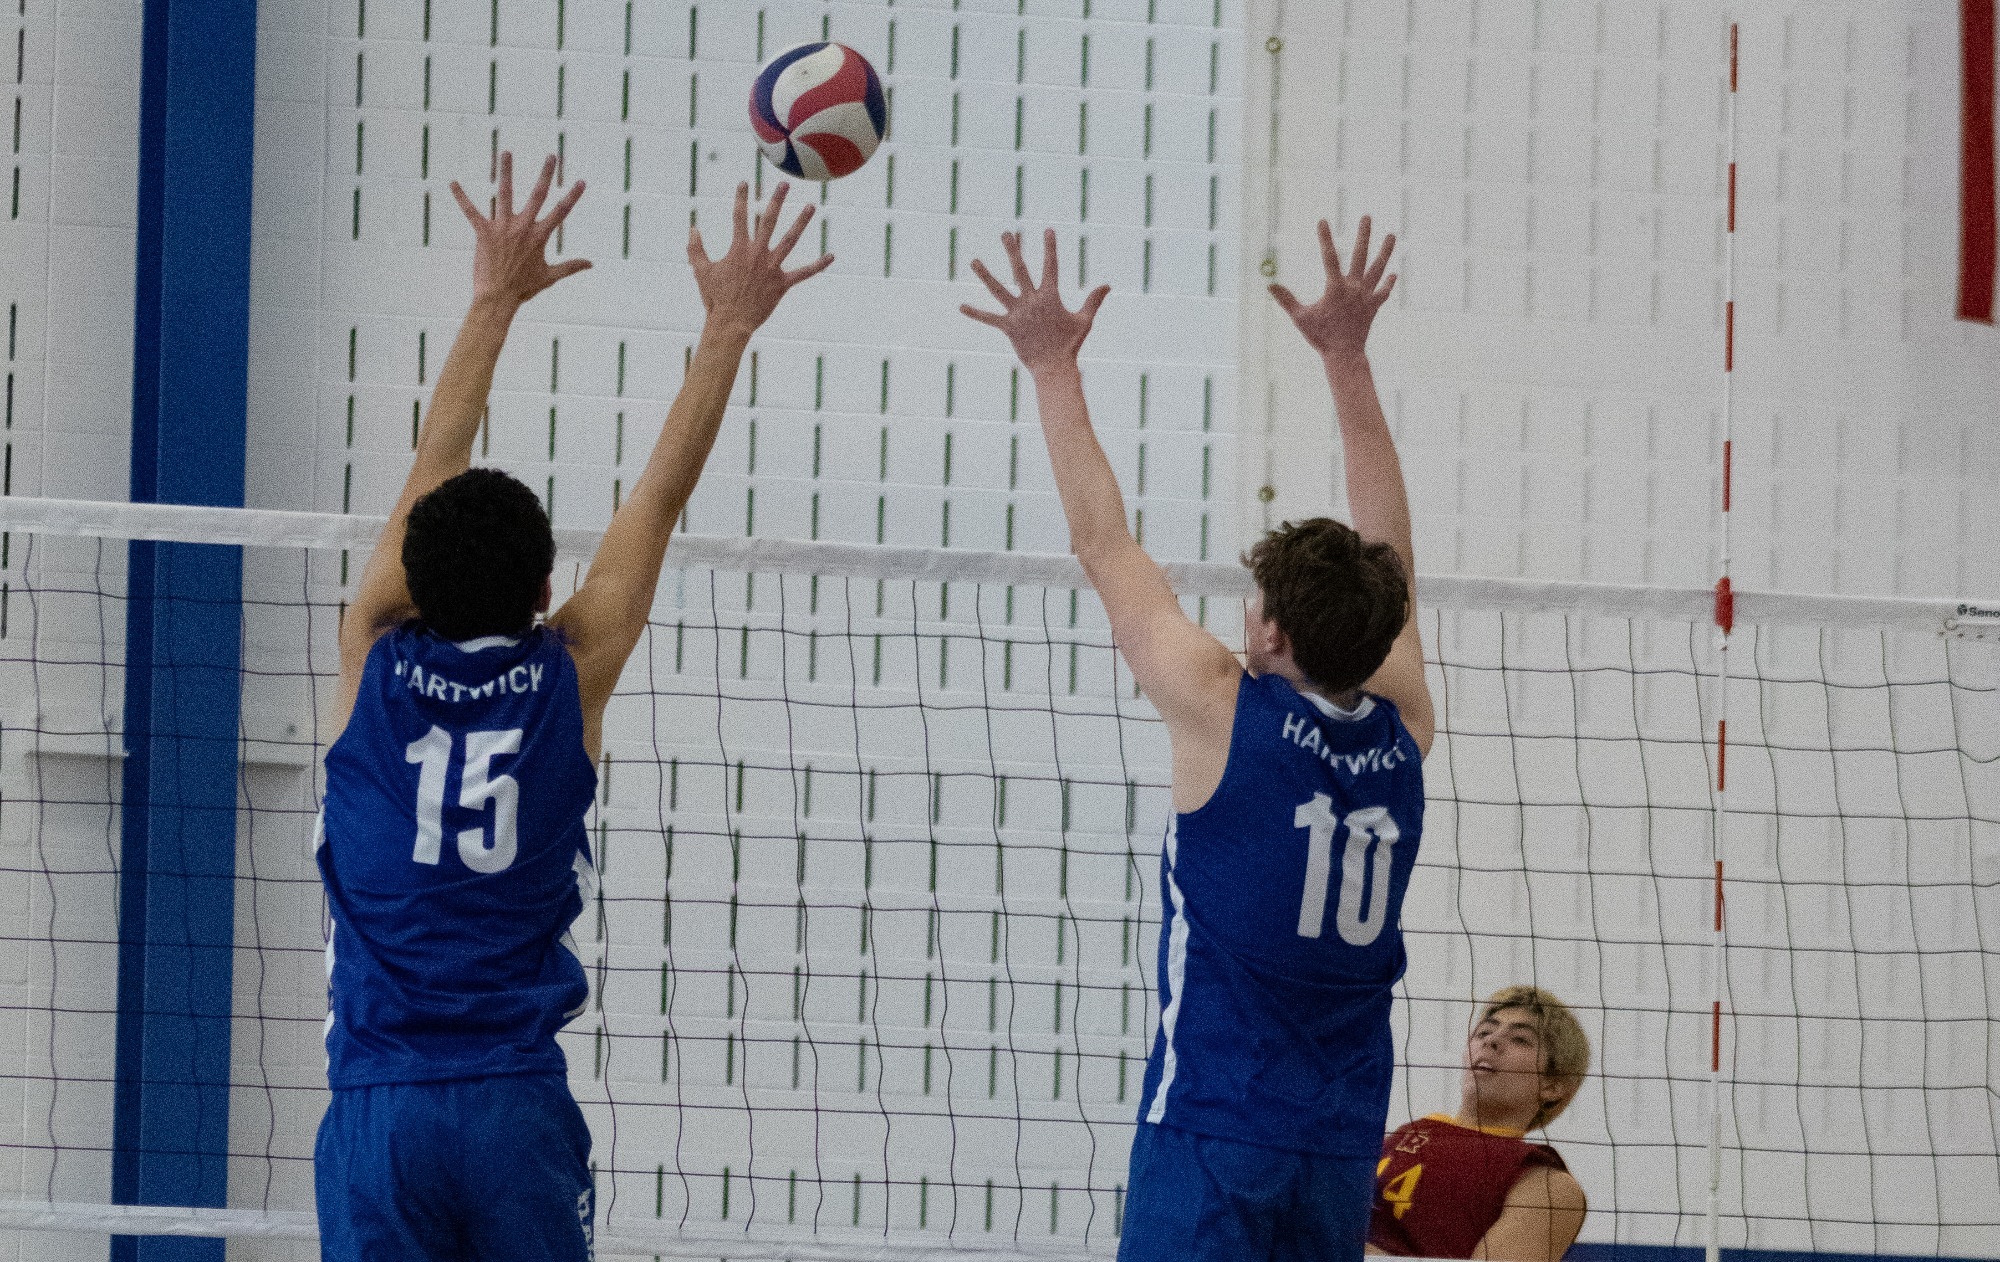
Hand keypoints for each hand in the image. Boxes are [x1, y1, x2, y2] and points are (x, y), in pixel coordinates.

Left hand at [450, 152, 591, 305]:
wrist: (498, 297)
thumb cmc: (524, 288)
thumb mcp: (550, 277)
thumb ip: (571, 266)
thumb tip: (591, 264)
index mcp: (540, 236)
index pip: (561, 212)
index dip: (573, 196)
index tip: (581, 181)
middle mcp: (523, 227)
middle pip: (537, 195)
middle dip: (546, 174)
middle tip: (551, 156)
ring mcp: (503, 228)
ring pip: (504, 193)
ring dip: (505, 171)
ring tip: (506, 152)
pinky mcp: (484, 233)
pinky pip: (471, 211)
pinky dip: (461, 197)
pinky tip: (452, 183)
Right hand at [688, 182, 833, 336]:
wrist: (730, 323)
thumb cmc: (714, 298)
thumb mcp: (701, 271)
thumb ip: (695, 248)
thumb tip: (692, 228)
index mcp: (739, 249)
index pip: (739, 217)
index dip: (741, 198)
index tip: (745, 182)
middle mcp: (757, 254)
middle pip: (768, 221)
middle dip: (776, 200)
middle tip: (785, 184)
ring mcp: (772, 268)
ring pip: (790, 240)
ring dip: (801, 222)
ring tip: (811, 206)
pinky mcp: (782, 284)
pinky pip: (804, 273)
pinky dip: (818, 266)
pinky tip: (831, 256)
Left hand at [961, 230, 1109, 375]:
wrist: (1054, 367)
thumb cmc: (1070, 345)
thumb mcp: (1084, 321)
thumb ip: (1093, 301)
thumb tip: (1107, 285)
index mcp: (1050, 297)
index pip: (1050, 266)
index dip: (1050, 248)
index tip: (1048, 230)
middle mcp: (1032, 301)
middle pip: (1020, 270)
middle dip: (1013, 250)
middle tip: (1005, 233)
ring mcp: (1018, 314)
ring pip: (998, 290)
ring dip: (985, 275)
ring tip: (973, 260)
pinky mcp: (1008, 328)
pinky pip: (989, 318)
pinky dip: (975, 313)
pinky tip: (961, 306)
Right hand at [1269, 217, 1396, 360]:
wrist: (1344, 355)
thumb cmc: (1320, 337)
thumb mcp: (1300, 318)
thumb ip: (1286, 299)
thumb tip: (1269, 285)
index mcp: (1335, 288)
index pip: (1329, 257)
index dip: (1325, 238)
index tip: (1322, 221)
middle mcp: (1354, 288)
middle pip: (1361, 255)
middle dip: (1364, 234)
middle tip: (1366, 216)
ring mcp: (1366, 297)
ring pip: (1378, 269)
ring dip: (1385, 251)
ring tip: (1392, 235)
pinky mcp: (1373, 307)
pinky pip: (1383, 292)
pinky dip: (1388, 283)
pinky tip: (1392, 274)